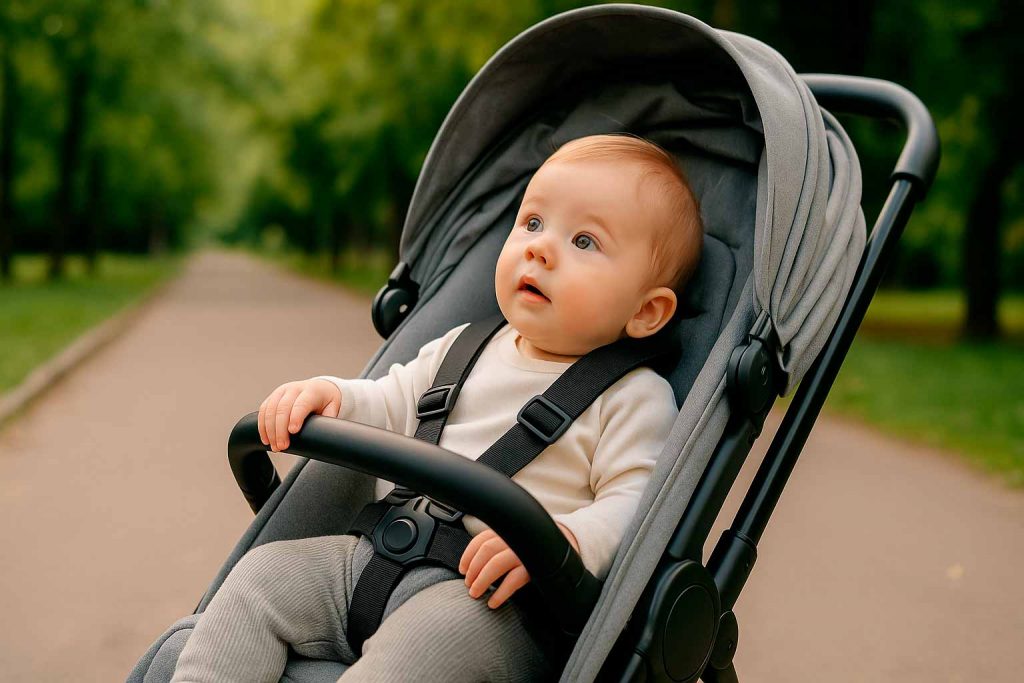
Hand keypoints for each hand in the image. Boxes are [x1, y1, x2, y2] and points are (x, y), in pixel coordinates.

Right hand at [258, 379, 341, 451]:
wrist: (320, 387)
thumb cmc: (326, 401)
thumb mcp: (333, 408)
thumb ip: (328, 419)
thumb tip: (325, 434)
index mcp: (311, 390)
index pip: (301, 404)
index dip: (296, 417)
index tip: (293, 432)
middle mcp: (294, 388)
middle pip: (282, 408)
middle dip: (280, 430)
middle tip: (282, 446)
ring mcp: (281, 391)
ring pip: (270, 410)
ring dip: (269, 430)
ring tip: (274, 446)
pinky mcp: (273, 397)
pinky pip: (263, 410)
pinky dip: (262, 426)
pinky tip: (266, 439)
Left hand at [458, 523, 579, 608]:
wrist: (566, 547)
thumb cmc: (535, 546)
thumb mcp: (516, 539)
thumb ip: (499, 543)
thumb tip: (474, 563)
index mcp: (508, 530)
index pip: (480, 539)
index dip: (468, 555)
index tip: (462, 569)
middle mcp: (515, 537)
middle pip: (486, 551)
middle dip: (473, 569)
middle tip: (468, 584)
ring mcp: (524, 551)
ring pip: (496, 564)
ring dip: (482, 581)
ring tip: (475, 594)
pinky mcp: (534, 566)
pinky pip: (513, 580)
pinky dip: (500, 593)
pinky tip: (494, 602)